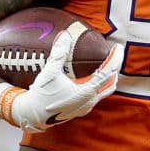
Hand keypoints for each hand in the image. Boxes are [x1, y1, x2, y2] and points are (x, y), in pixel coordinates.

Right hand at [0, 32, 122, 131]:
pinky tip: (92, 78)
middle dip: (114, 68)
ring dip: (108, 78)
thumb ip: (58, 53)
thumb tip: (64, 35)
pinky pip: (96, 96)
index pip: (107, 72)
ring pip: (105, 91)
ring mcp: (86, 107)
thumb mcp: (49, 72)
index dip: (115, 59)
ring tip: (107, 64)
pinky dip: (98, 85)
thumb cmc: (41, 95)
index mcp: (86, 92)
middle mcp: (89, 101)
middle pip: (111, 82)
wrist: (32, 116)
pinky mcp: (80, 110)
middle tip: (114, 54)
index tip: (117, 48)